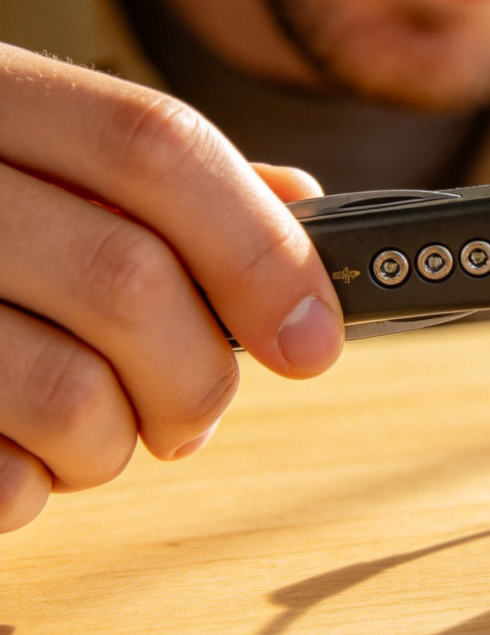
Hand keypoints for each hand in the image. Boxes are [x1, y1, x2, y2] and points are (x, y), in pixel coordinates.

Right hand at [0, 44, 343, 531]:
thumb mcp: (49, 157)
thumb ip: (167, 181)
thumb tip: (298, 206)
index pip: (158, 147)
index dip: (259, 250)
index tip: (314, 340)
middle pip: (130, 280)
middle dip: (198, 376)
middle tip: (193, 410)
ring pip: (70, 396)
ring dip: (117, 443)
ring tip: (94, 431)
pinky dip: (36, 487)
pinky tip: (17, 452)